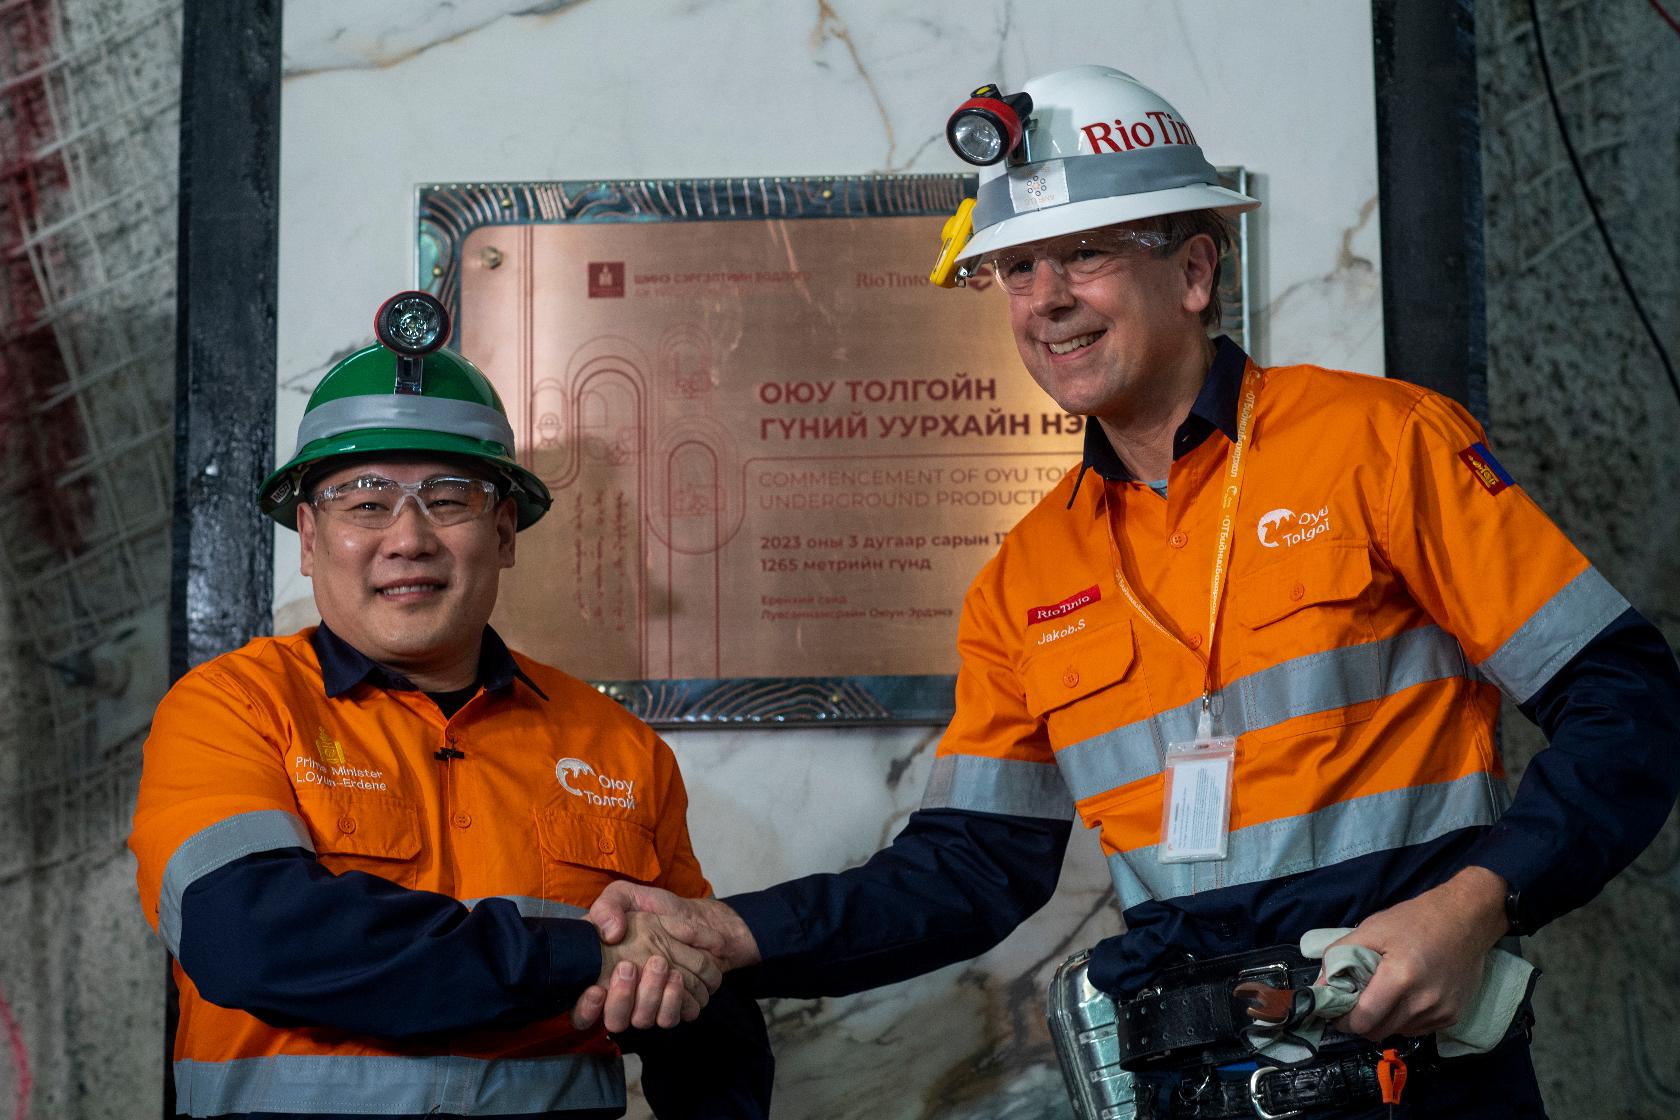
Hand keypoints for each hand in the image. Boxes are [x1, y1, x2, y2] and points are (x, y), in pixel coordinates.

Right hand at [586, 911, 723, 1030]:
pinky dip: (676, 1000)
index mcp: (599, 977)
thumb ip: (608, 907)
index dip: (585, 1009)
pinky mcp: (675, 1008)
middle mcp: (623, 999)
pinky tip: (678, 978)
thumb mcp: (625, 896)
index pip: (581, 1012)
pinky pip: (672, 1018)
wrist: (694, 918)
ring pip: (644, 1021)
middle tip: (629, 967)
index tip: (595, 989)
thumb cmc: (653, 909)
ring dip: (651, 996)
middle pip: (615, 1020)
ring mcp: (649, 1007)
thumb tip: (610, 934)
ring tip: (661, 964)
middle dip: (622, 998)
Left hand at [1328, 866, 1509, 1039]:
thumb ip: (1340, 956)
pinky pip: (1418, 1029)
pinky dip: (1404, 1019)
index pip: (1365, 1020)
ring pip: (1397, 1032)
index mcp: (1401, 978)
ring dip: (1384, 1020)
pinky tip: (1405, 996)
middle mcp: (1423, 1002)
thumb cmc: (1415, 920)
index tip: (1337, 1012)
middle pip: (1379, 1032)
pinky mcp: (1452, 1016)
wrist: (1465, 919)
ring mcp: (1441, 1012)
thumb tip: (1319, 986)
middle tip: (1356, 1002)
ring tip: (1383, 994)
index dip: (1345, 1020)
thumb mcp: (1372, 929)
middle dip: (1362, 1022)